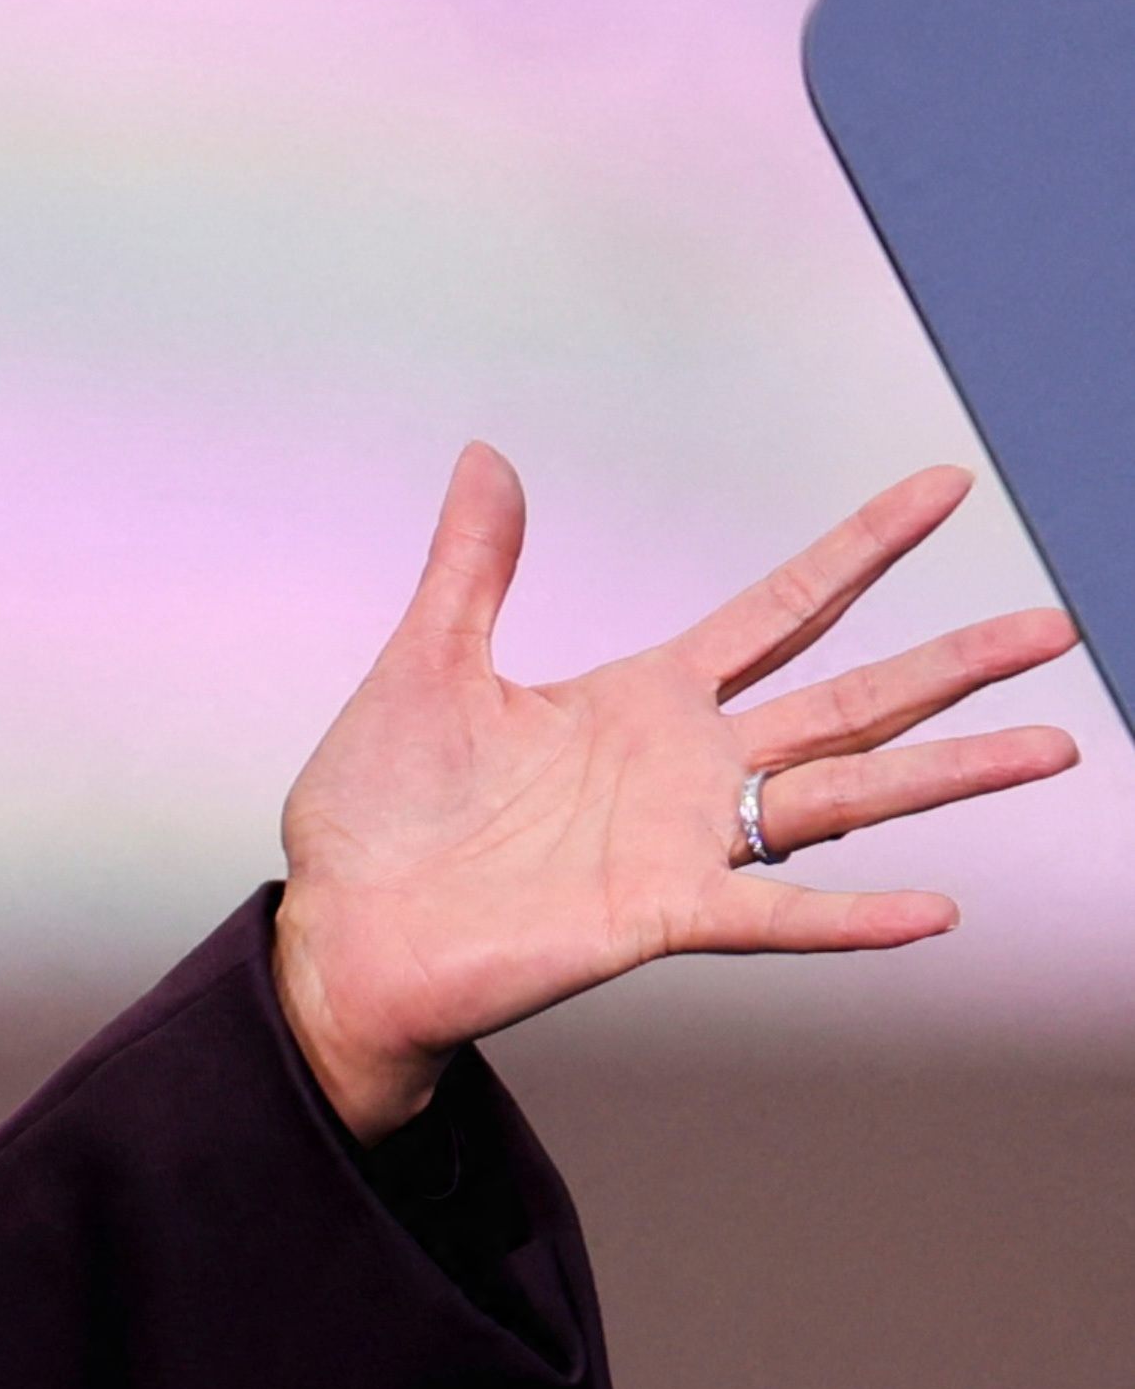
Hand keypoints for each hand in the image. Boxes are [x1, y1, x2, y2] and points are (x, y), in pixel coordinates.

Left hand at [268, 449, 1080, 1136]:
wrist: (335, 931)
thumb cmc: (375, 817)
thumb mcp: (425, 666)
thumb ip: (474, 567)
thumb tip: (485, 457)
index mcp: (642, 698)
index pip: (784, 609)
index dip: (863, 550)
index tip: (944, 489)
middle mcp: (685, 768)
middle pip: (851, 699)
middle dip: (954, 664)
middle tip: (1053, 630)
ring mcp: (682, 843)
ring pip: (845, 795)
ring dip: (949, 773)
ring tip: (1052, 748)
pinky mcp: (655, 916)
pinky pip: (773, 914)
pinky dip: (852, 916)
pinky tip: (933, 910)